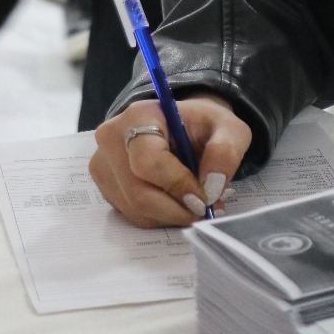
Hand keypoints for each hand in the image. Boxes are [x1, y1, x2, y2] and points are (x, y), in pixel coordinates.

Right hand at [90, 95, 251, 227]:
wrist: (184, 127)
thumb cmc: (203, 126)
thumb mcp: (228, 128)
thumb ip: (226, 152)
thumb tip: (211, 187)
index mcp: (139, 116)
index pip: (148, 160)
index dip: (177, 184)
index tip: (204, 197)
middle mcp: (112, 140)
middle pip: (137, 191)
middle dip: (176, 209)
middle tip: (205, 210)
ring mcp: (104, 165)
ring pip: (135, 208)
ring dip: (171, 215)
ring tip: (196, 204)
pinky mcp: (106, 187)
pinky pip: (132, 214)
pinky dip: (160, 217)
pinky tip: (178, 203)